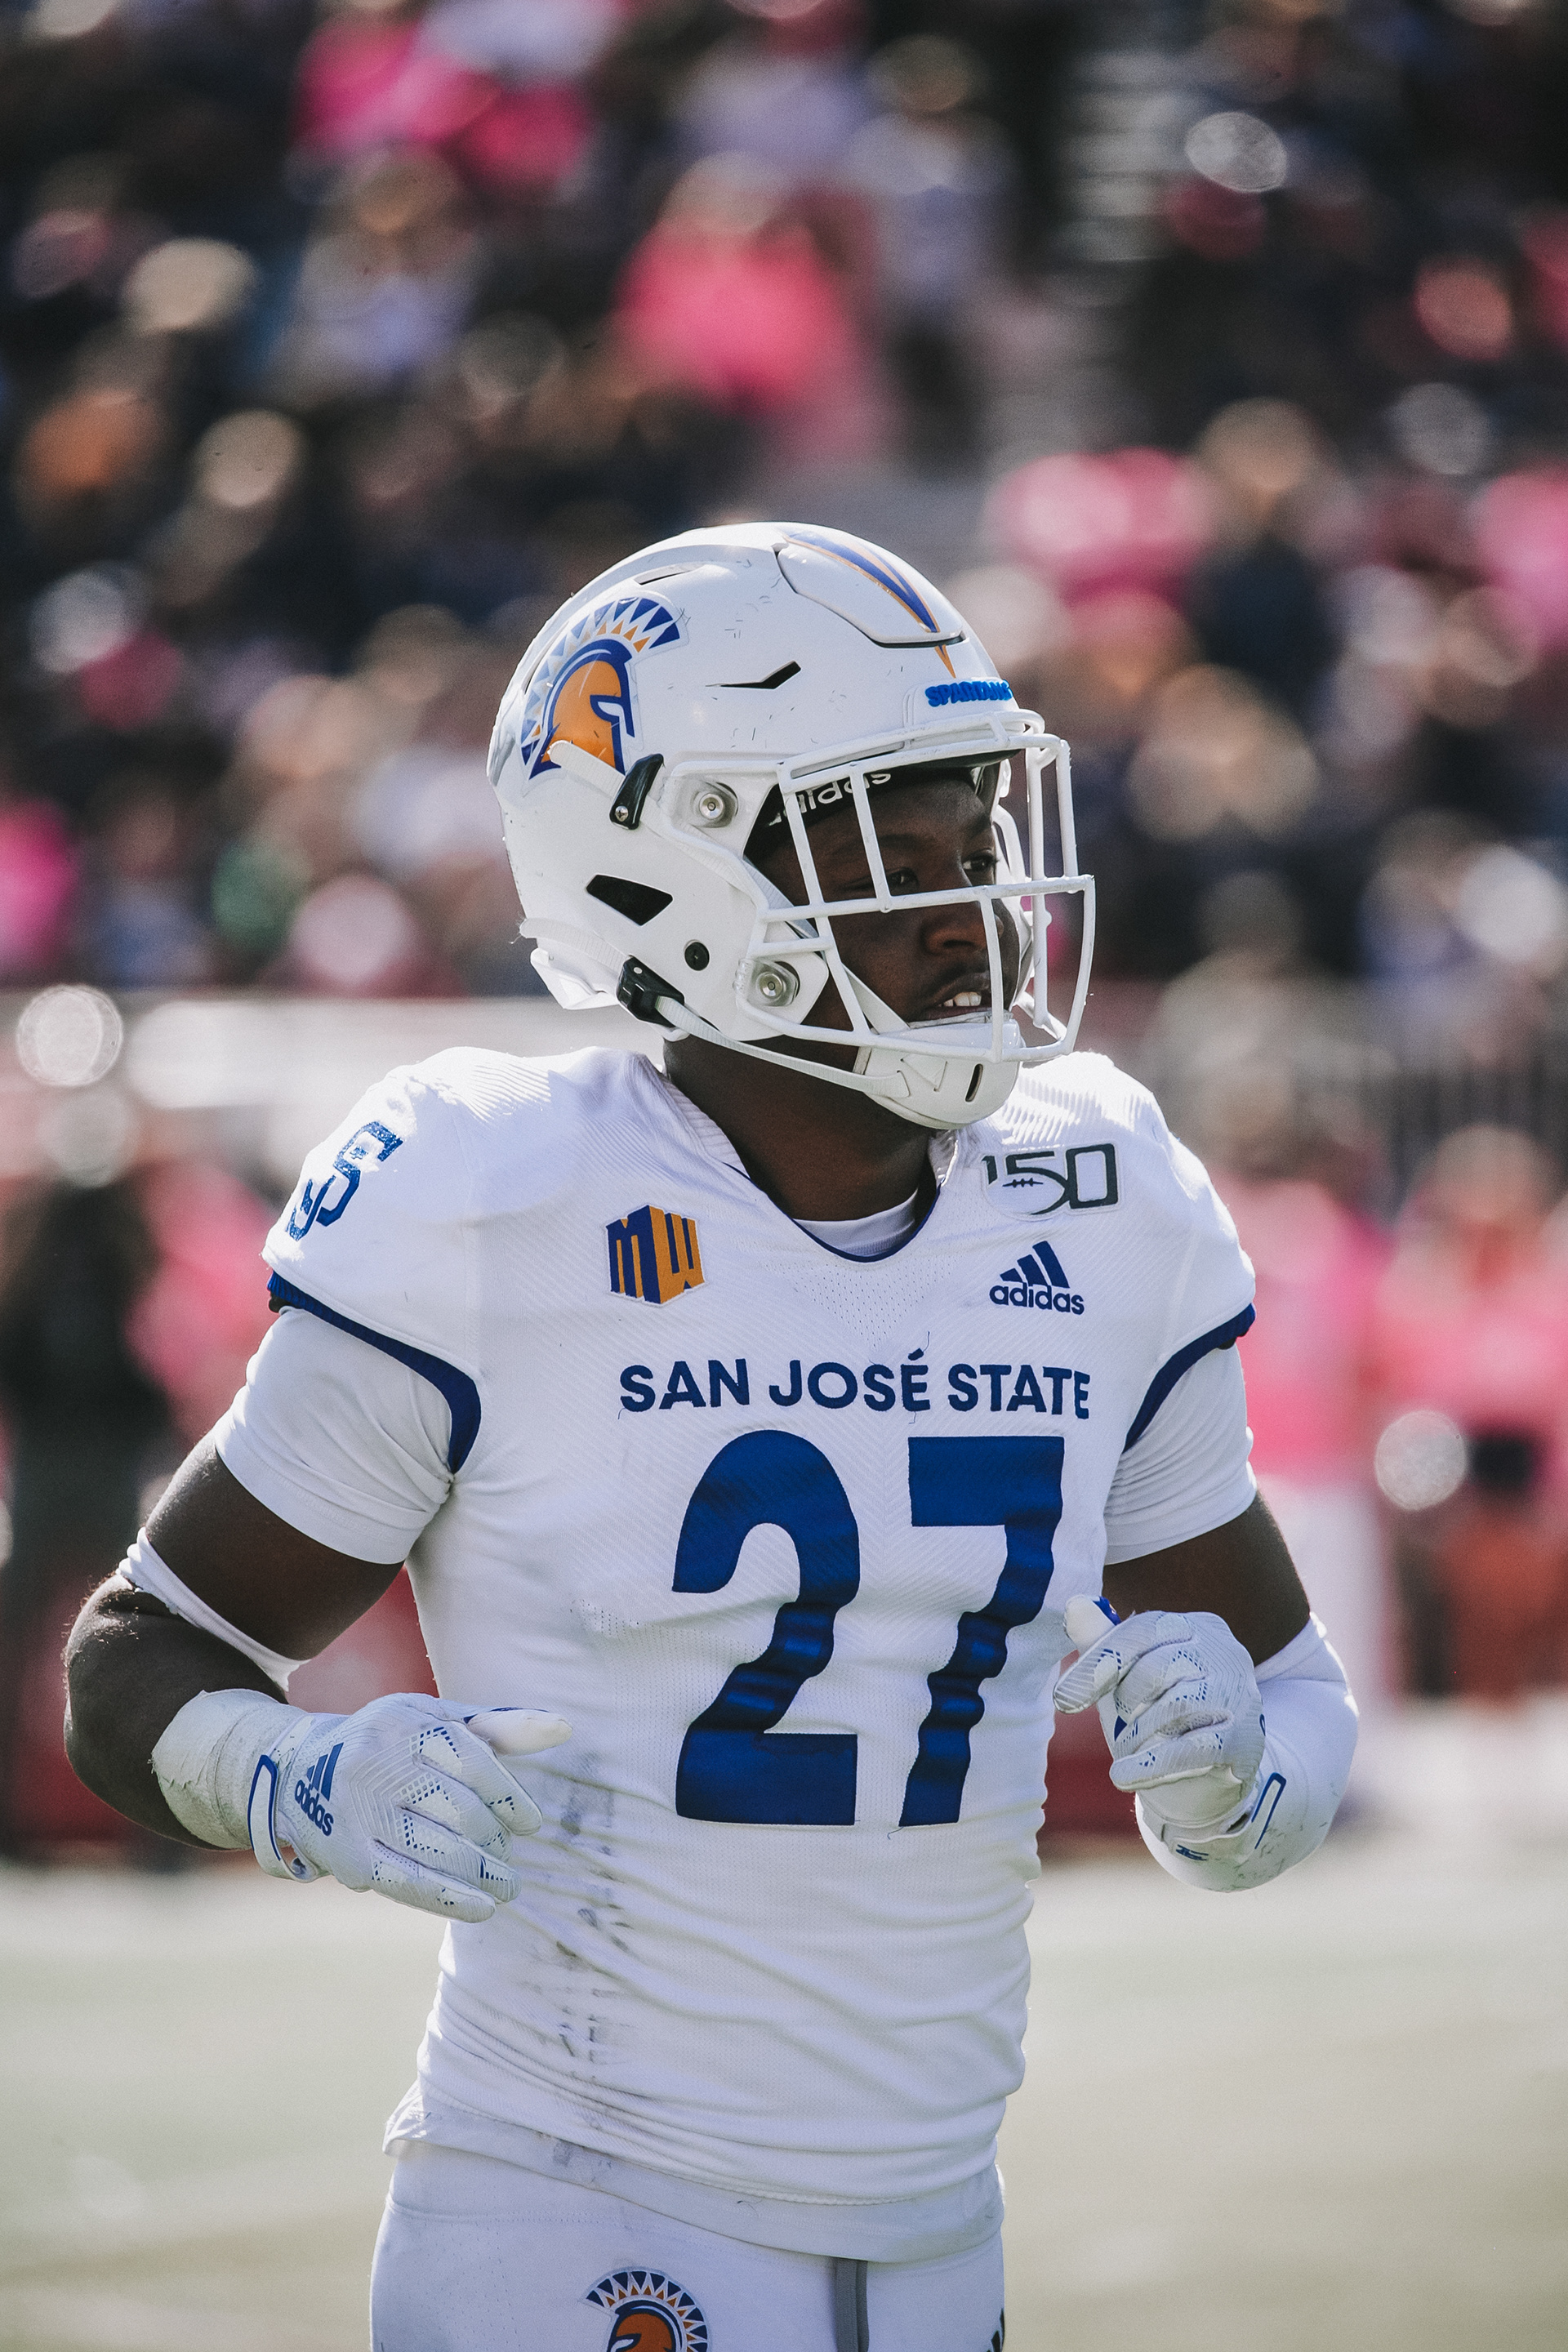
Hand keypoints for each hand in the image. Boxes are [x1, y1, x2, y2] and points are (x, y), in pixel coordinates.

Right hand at [249, 1694, 570, 1921]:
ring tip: (507, 1888)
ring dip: (481, 1875)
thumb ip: (498, 1727)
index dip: (509, 1799)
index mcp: (406, 1722)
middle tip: (509, 1860)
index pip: (474, 1762)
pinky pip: (406, 1882)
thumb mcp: (435, 1720)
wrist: (298, 1771)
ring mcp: (358, 1810)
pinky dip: (449, 1899)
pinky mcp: (347, 1854)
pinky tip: (481, 1909)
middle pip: (458, 1810)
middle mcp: (377, 1762)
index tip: (530, 1826)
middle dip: (494, 1841)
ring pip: (436, 1850)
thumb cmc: (390, 1744)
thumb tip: (563, 1728)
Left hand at [1056, 1599, 1264, 1832]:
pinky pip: (1194, 1748)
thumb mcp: (1126, 1680)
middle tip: (1118, 1729)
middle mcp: (1226, 1653)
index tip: (1063, 1700)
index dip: (1100, 1663)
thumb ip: (1103, 1642)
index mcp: (1197, 1627)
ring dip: (1138, 1735)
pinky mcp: (1247, 1740)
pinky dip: (1151, 1764)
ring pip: (1177, 1705)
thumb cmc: (1159, 1717)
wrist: (1205, 1779)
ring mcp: (1241, 1695)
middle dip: (1125, 1702)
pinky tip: (1123, 1776)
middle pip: (1159, 1666)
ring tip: (1126, 1752)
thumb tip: (1075, 1603)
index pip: (1144, 1629)